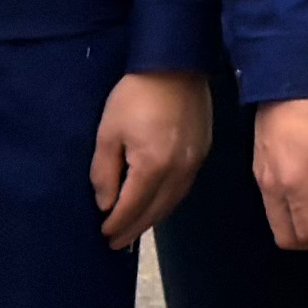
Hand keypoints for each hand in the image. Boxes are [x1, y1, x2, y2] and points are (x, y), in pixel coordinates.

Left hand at [86, 66, 217, 247]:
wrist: (176, 64)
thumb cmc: (135, 95)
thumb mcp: (108, 132)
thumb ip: (105, 172)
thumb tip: (105, 204)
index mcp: (153, 166)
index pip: (133, 207)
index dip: (117, 224)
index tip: (104, 236)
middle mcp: (179, 171)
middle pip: (155, 211)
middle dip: (134, 229)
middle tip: (117, 243)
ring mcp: (195, 163)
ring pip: (172, 203)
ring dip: (152, 219)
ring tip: (135, 230)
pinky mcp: (203, 152)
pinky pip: (183, 188)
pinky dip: (168, 202)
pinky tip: (157, 205)